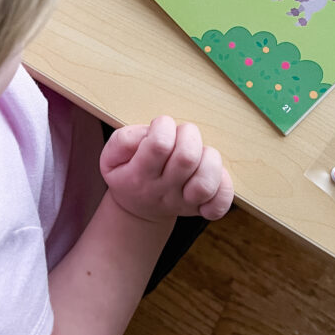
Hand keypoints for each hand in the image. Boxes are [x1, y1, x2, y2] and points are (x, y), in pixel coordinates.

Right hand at [99, 115, 233, 222]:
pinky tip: (213, 174)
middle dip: (188, 135)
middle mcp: (163, 191)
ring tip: (199, 153)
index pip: (159, 145)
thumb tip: (147, 133)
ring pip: (206, 182)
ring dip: (208, 159)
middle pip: (187, 158)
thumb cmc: (128, 172)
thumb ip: (124, 140)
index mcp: (139, 175)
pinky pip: (219, 203)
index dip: (164, 125)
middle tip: (181, 136)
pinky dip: (223, 186)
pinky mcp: (201, 208)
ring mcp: (184, 202)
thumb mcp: (112, 156)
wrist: (137, 209)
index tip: (161, 126)